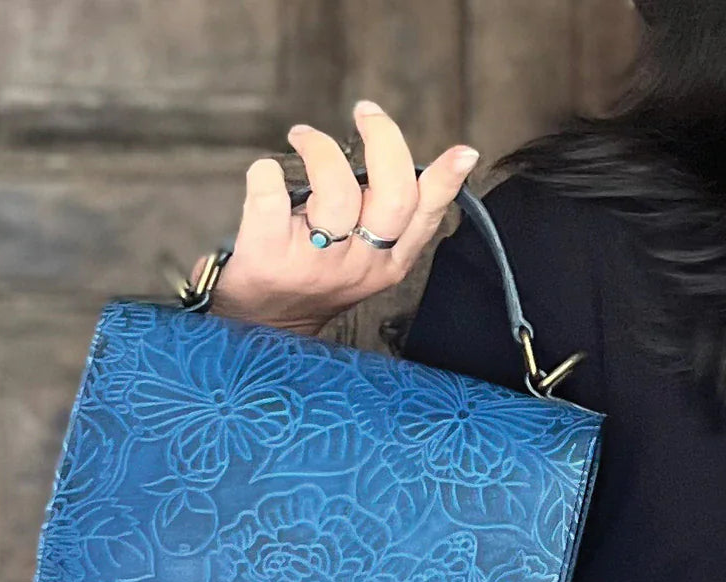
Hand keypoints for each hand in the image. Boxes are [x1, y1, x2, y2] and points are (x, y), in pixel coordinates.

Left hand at [207, 101, 480, 335]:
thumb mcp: (366, 256)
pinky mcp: (269, 257)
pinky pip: (271, 203)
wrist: (264, 325)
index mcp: (388, 261)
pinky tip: (266, 170)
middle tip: (365, 112)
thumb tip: (425, 158)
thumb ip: (390, 215)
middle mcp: (358, 263)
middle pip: (391, 196)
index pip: (426, 216)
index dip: (446, 181)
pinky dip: (266, 175)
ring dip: (321, 150)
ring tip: (303, 137)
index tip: (461, 151)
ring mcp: (315, 262)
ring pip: (337, 193)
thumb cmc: (314, 275)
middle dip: (384, 142)